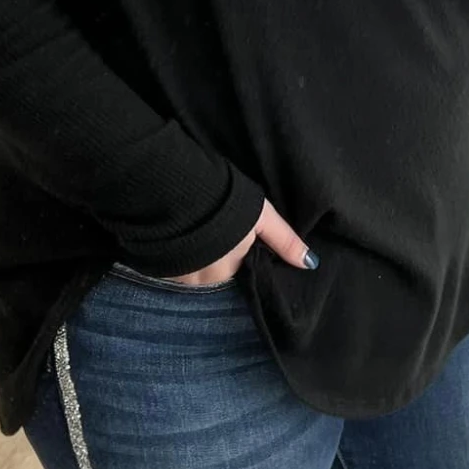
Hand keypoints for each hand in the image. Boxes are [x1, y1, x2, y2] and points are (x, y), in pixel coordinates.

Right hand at [163, 195, 315, 283]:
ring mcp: (177, 276)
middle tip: (219, 237)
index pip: (240, 275)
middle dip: (218, 263)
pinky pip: (173, 268)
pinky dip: (178, 257)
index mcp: (229, 271)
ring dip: (197, 261)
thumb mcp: (262, 217)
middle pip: (216, 277)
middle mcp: (202, 281)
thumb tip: (310, 264)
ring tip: (200, 234)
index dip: (241, 262)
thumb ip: (284, 242)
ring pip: (194, 274)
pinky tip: (181, 237)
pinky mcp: (159, 266)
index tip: (240, 246)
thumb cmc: (225, 202)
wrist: (174, 187)